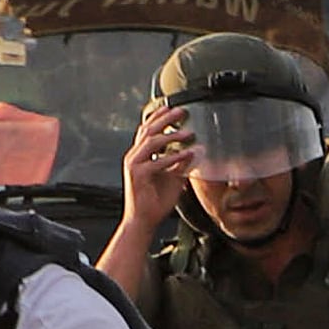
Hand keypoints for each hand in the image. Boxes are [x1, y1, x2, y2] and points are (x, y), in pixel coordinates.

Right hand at [119, 102, 195, 231]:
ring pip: (151, 142)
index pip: (146, 129)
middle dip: (165, 119)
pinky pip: (157, 162)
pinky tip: (187, 154)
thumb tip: (194, 151)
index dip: (159, 116)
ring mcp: (134, 165)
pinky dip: (173, 157)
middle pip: (148, 130)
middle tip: (182, 111)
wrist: (143, 221)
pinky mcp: (138, 175)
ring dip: (171, 135)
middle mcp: (134, 156)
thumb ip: (179, 164)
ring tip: (188, 132)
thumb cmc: (155, 201)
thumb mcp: (172, 178)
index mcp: (139, 155)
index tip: (173, 107)